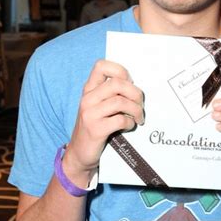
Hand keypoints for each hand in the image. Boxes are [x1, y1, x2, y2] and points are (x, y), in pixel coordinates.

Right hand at [62, 59, 143, 186]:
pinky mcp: (95, 129)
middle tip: (140, 104)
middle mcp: (88, 99)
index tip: (129, 83)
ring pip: (121, 102)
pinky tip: (129, 126)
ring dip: (136, 110)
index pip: (101, 66)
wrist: (79, 154)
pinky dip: (130, 123)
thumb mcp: (97, 107)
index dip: (120, 70)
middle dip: (136, 93)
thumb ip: (110, 95)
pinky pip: (120, 120)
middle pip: (118, 83)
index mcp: (89, 89)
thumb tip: (135, 88)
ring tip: (138, 118)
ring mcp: (90, 114)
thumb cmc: (94, 128)